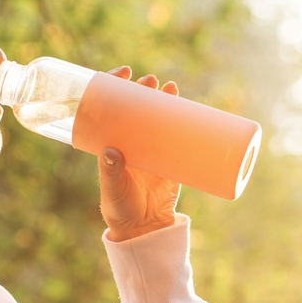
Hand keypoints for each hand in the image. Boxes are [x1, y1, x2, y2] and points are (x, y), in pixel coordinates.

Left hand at [98, 66, 181, 241]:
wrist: (144, 228)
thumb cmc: (120, 208)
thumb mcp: (113, 189)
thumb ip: (110, 171)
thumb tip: (111, 150)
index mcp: (112, 142)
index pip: (111, 107)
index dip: (115, 86)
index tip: (124, 73)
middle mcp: (131, 141)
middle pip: (137, 107)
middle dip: (143, 90)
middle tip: (150, 81)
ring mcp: (152, 148)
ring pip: (158, 117)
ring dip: (165, 100)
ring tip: (170, 87)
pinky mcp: (172, 159)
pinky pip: (180, 136)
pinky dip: (186, 122)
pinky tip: (191, 108)